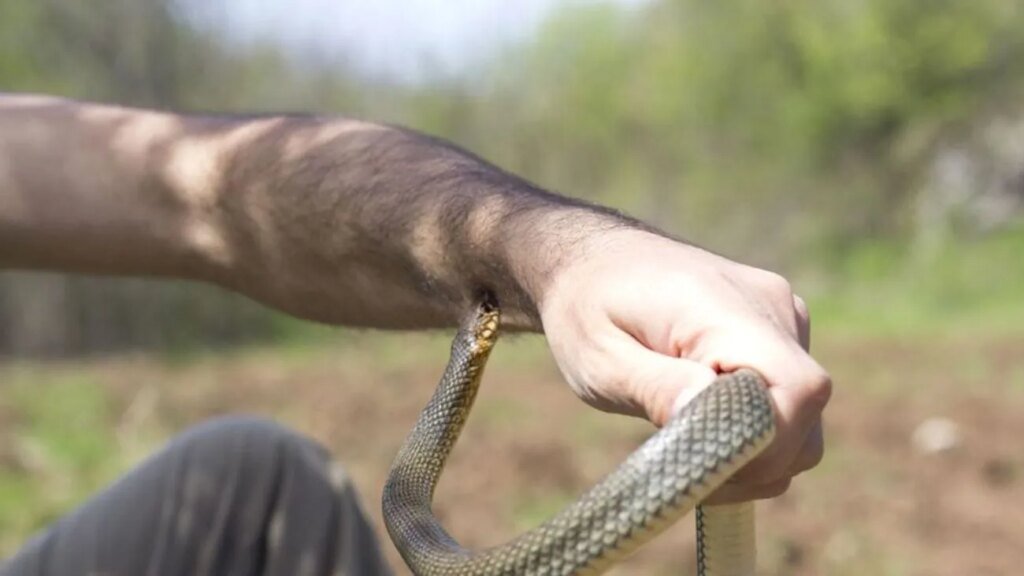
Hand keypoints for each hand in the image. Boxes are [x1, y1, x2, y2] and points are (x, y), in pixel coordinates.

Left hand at [539, 229, 830, 502]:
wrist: (591, 262)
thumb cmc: (585, 310)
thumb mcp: (598, 358)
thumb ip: (654, 387)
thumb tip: (706, 412)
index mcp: (722, 308)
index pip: (797, 389)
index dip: (766, 443)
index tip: (705, 464)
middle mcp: (769, 306)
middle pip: (805, 410)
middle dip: (756, 459)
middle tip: (688, 470)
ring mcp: (780, 315)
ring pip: (802, 412)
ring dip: (757, 449)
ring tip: (689, 444)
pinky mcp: (778, 328)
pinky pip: (790, 396)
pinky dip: (758, 428)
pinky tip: (704, 422)